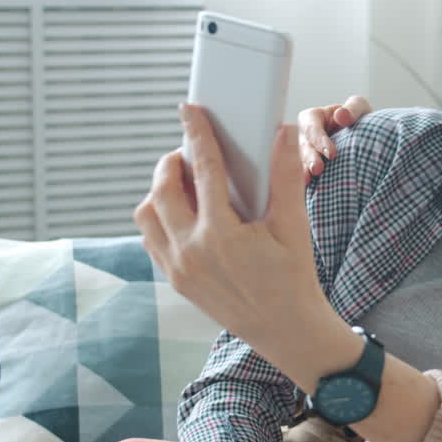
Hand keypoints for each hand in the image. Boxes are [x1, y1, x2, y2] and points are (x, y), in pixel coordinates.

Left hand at [133, 104, 350, 384]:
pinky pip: (152, 239)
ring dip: (160, 191)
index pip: (204, 170)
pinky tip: (184, 211)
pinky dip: (160, 217)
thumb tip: (282, 131)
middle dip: (172, 162)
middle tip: (191, 151)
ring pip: (147, 215)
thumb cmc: (294, 278)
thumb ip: (285, 176)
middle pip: (162, 189)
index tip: (190, 110)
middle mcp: (191, 252)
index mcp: (222, 235)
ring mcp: (178, 269)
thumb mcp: (293, 226)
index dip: (197, 134)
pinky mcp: (175, 281)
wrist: (287, 331)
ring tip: (186, 182)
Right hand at [298, 95, 372, 182]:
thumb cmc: (357, 118)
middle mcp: (305, 136)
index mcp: (313, 118)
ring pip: (302, 162)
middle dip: (310, 158)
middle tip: (318, 169)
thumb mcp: (359, 108)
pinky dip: (308, 182)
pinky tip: (309, 190)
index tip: (332, 154)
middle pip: (304, 147)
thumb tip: (341, 115)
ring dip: (306, 171)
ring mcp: (305, 153)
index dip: (319, 140)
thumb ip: (352, 109)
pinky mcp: (310, 167)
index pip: (311, 127)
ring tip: (309, 180)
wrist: (361, 137)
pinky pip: (306, 173)